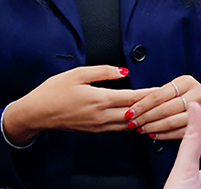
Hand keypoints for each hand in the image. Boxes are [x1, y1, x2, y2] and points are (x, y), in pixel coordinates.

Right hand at [2, 66, 153, 145]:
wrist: (36, 113)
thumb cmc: (53, 92)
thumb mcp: (77, 73)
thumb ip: (103, 71)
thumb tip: (122, 71)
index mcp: (99, 100)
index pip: (132, 98)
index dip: (148, 94)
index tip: (160, 90)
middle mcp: (101, 116)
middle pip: (134, 113)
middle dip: (150, 107)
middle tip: (163, 100)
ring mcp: (98, 126)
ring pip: (127, 124)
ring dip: (141, 117)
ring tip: (154, 110)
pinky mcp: (93, 130)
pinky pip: (117, 128)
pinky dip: (129, 123)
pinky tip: (135, 119)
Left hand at [126, 75, 200, 140]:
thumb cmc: (191, 93)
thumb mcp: (179, 86)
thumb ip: (161, 93)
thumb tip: (136, 104)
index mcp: (186, 82)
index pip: (159, 95)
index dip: (142, 105)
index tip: (130, 111)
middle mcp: (196, 95)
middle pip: (164, 109)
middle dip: (145, 117)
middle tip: (132, 122)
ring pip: (171, 122)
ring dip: (152, 127)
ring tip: (141, 128)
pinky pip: (180, 132)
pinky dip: (164, 135)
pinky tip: (154, 134)